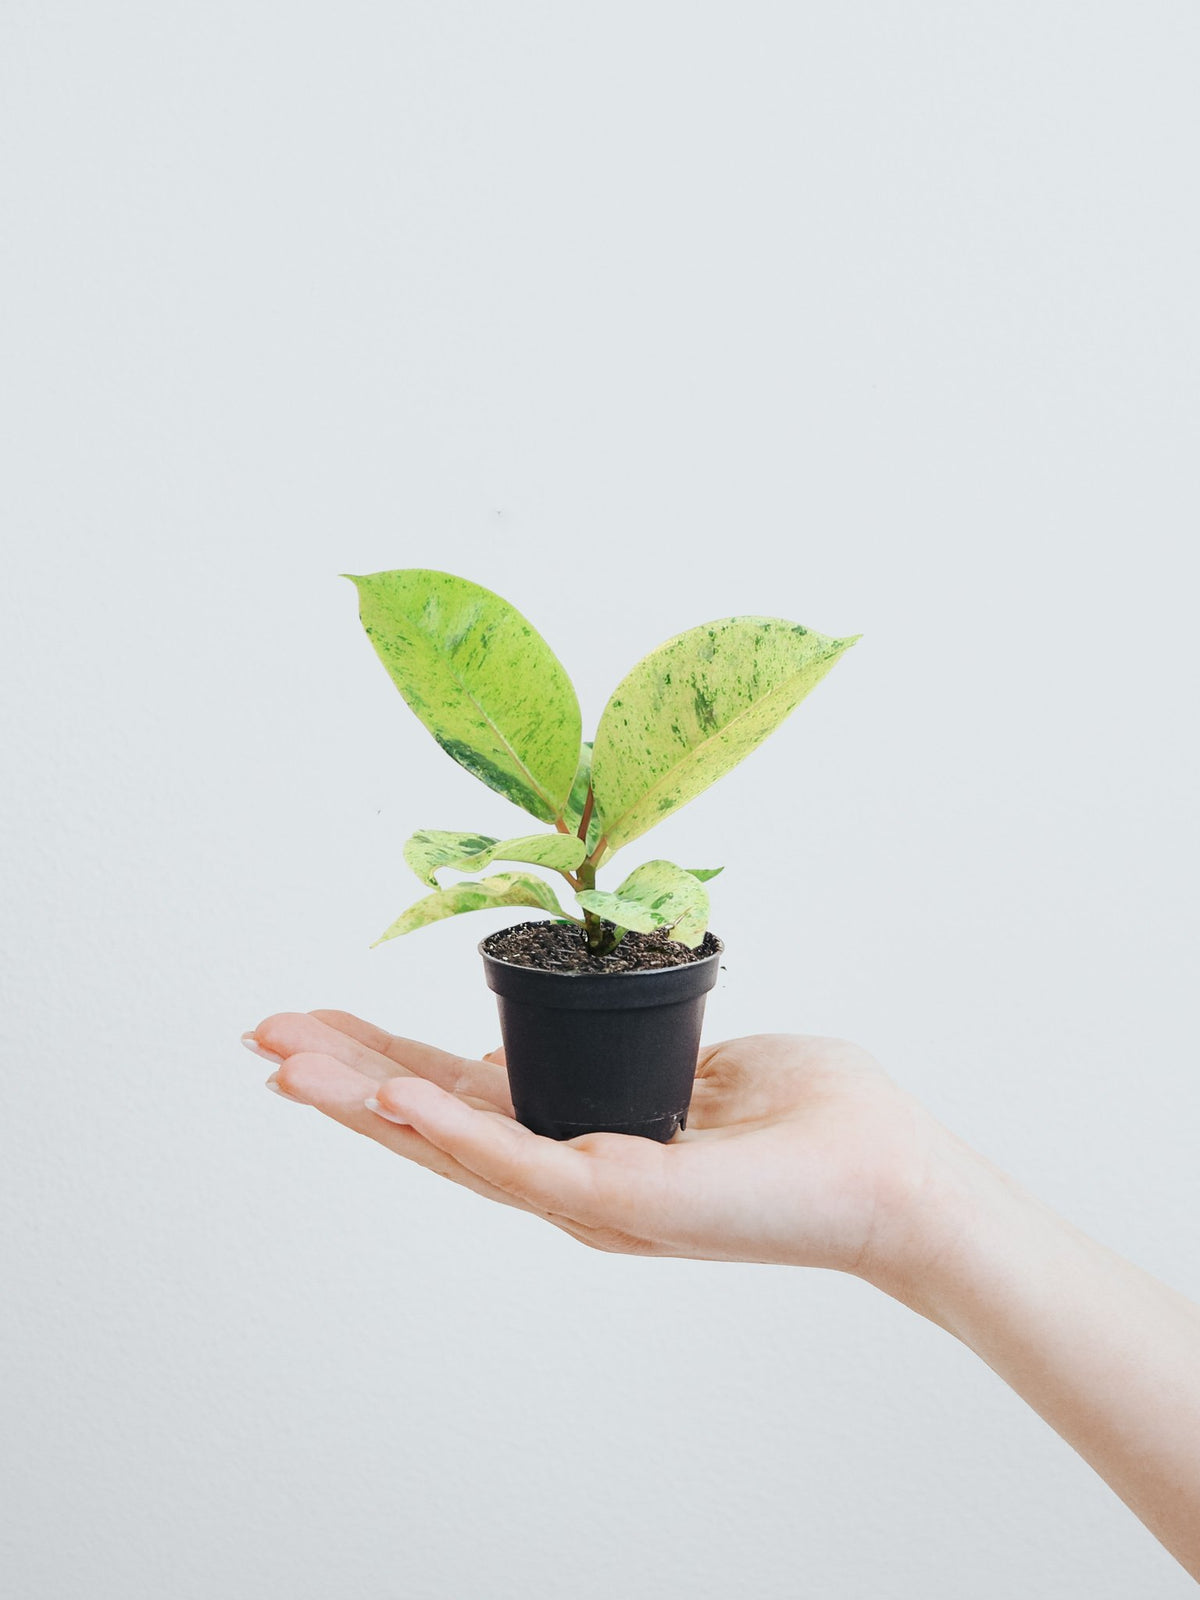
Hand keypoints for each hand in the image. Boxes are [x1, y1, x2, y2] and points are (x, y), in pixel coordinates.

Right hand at [244, 1011, 950, 1277]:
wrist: (895, 1179)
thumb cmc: (821, 1121)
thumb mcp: (711, 1060)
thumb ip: (643, 1048)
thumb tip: (598, 1017)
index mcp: (587, 1135)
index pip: (465, 1094)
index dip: (386, 1059)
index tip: (320, 1020)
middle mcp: (570, 1174)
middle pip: (432, 1122)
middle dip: (342, 1076)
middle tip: (259, 1036)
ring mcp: (587, 1195)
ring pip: (450, 1145)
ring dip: (361, 1102)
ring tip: (281, 1062)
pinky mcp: (619, 1202)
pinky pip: (515, 1160)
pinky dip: (445, 1130)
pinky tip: (385, 1095)